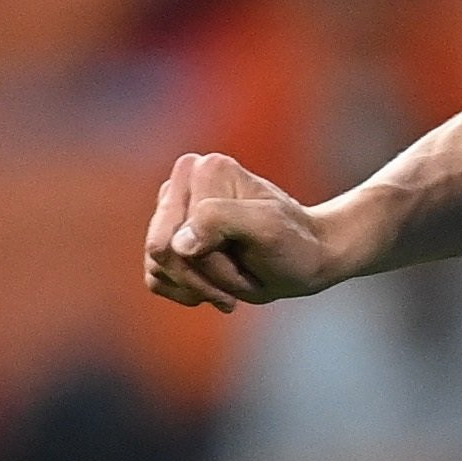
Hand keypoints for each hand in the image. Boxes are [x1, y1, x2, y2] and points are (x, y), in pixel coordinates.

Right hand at [144, 152, 342, 311]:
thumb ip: (221, 220)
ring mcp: (172, 213)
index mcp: (203, 169)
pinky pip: (157, 279)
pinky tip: (219, 286)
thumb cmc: (291, 241)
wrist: (304, 259)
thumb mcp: (267, 228)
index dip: (210, 261)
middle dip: (205, 276)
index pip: (175, 235)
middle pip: (162, 252)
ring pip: (158, 269)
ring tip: (237, 278)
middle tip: (243, 275)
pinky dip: (189, 291)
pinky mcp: (169, 240)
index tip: (248, 255)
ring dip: (201, 286)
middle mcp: (181, 184)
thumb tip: (177, 241)